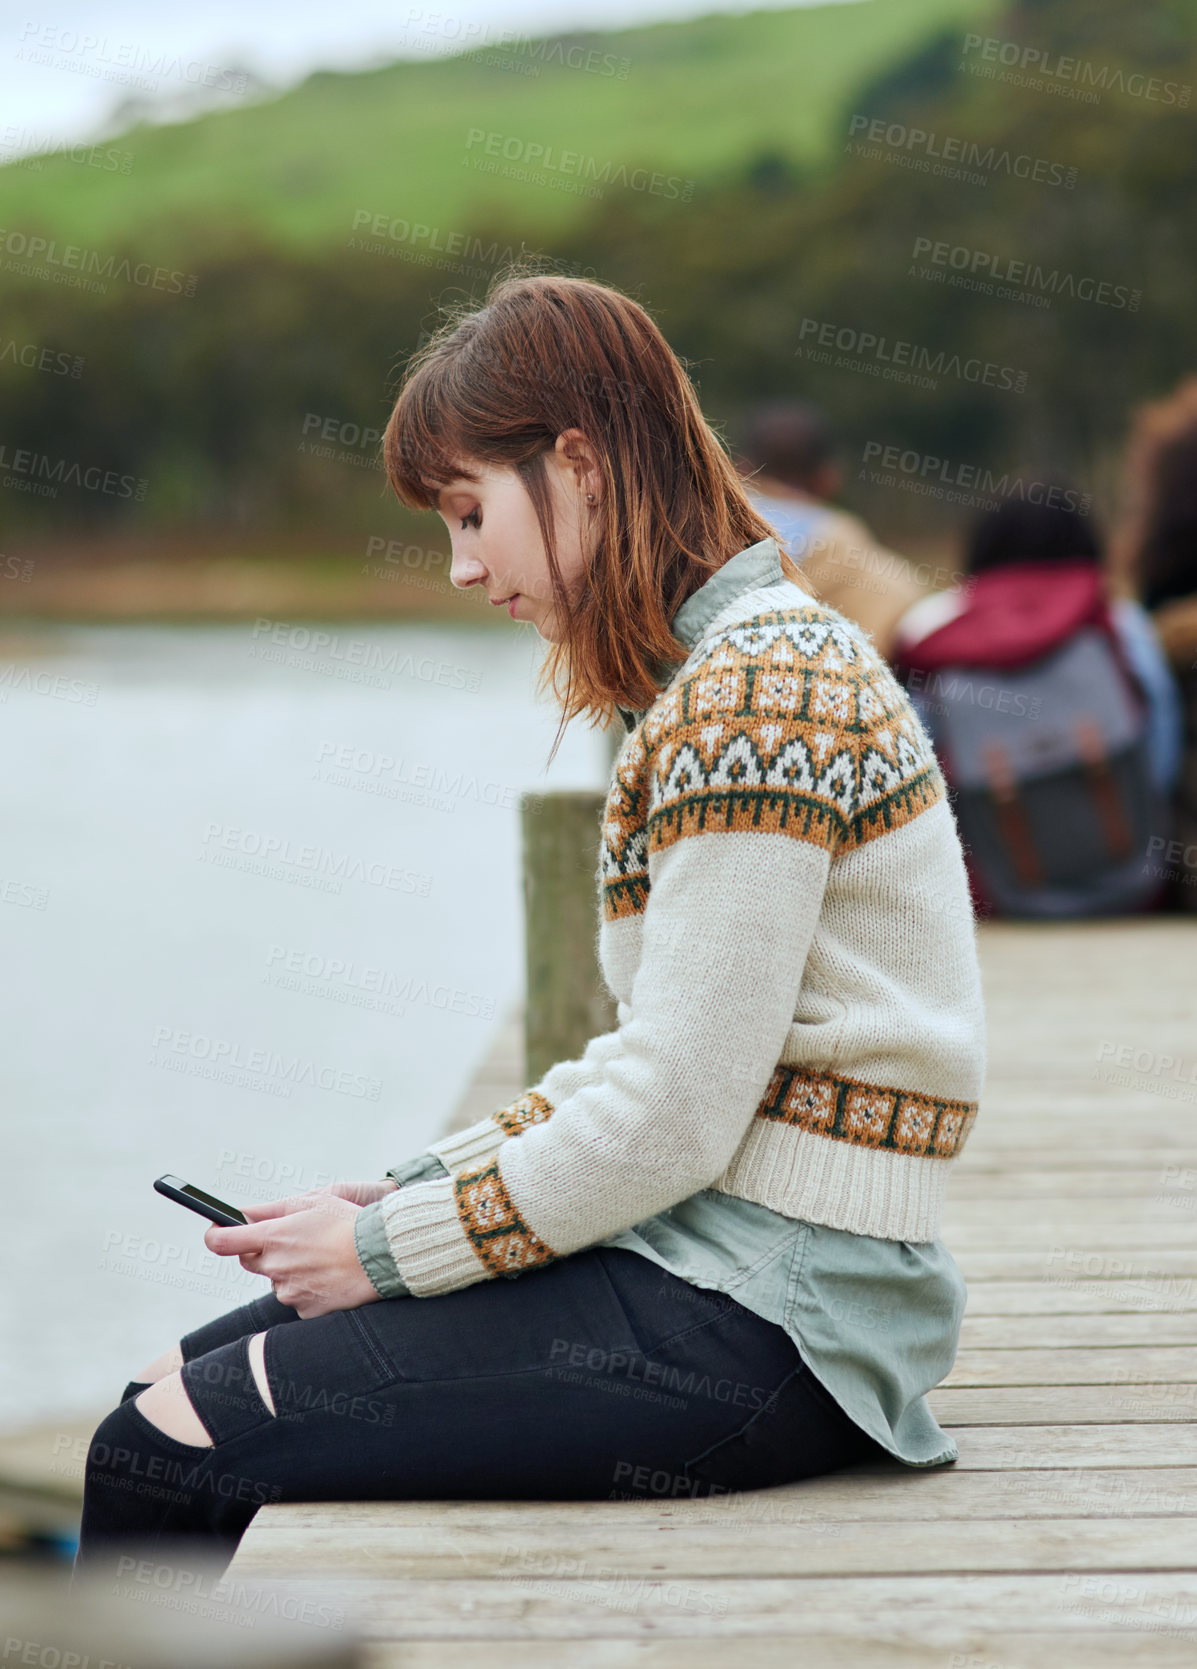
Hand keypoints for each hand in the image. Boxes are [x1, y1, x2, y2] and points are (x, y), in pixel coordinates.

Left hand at [203, 1184, 395, 1317]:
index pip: (222, 1241)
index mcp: (273, 1237)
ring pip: (277, 1280)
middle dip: (264, 1250)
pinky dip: (308, 1288)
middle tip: (294, 1240)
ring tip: (321, 1258)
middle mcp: (275, 1267)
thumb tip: (242, 1213)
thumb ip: (271, 1209)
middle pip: (251, 1260)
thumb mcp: (312, 1202)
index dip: (216, 1235)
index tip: (218, 1231)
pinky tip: (328, 1276)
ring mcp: (289, 1292)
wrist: (381, 1256)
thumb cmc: (348, 1223)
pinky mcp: (304, 1311)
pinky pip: (297, 1298)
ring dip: (290, 1270)